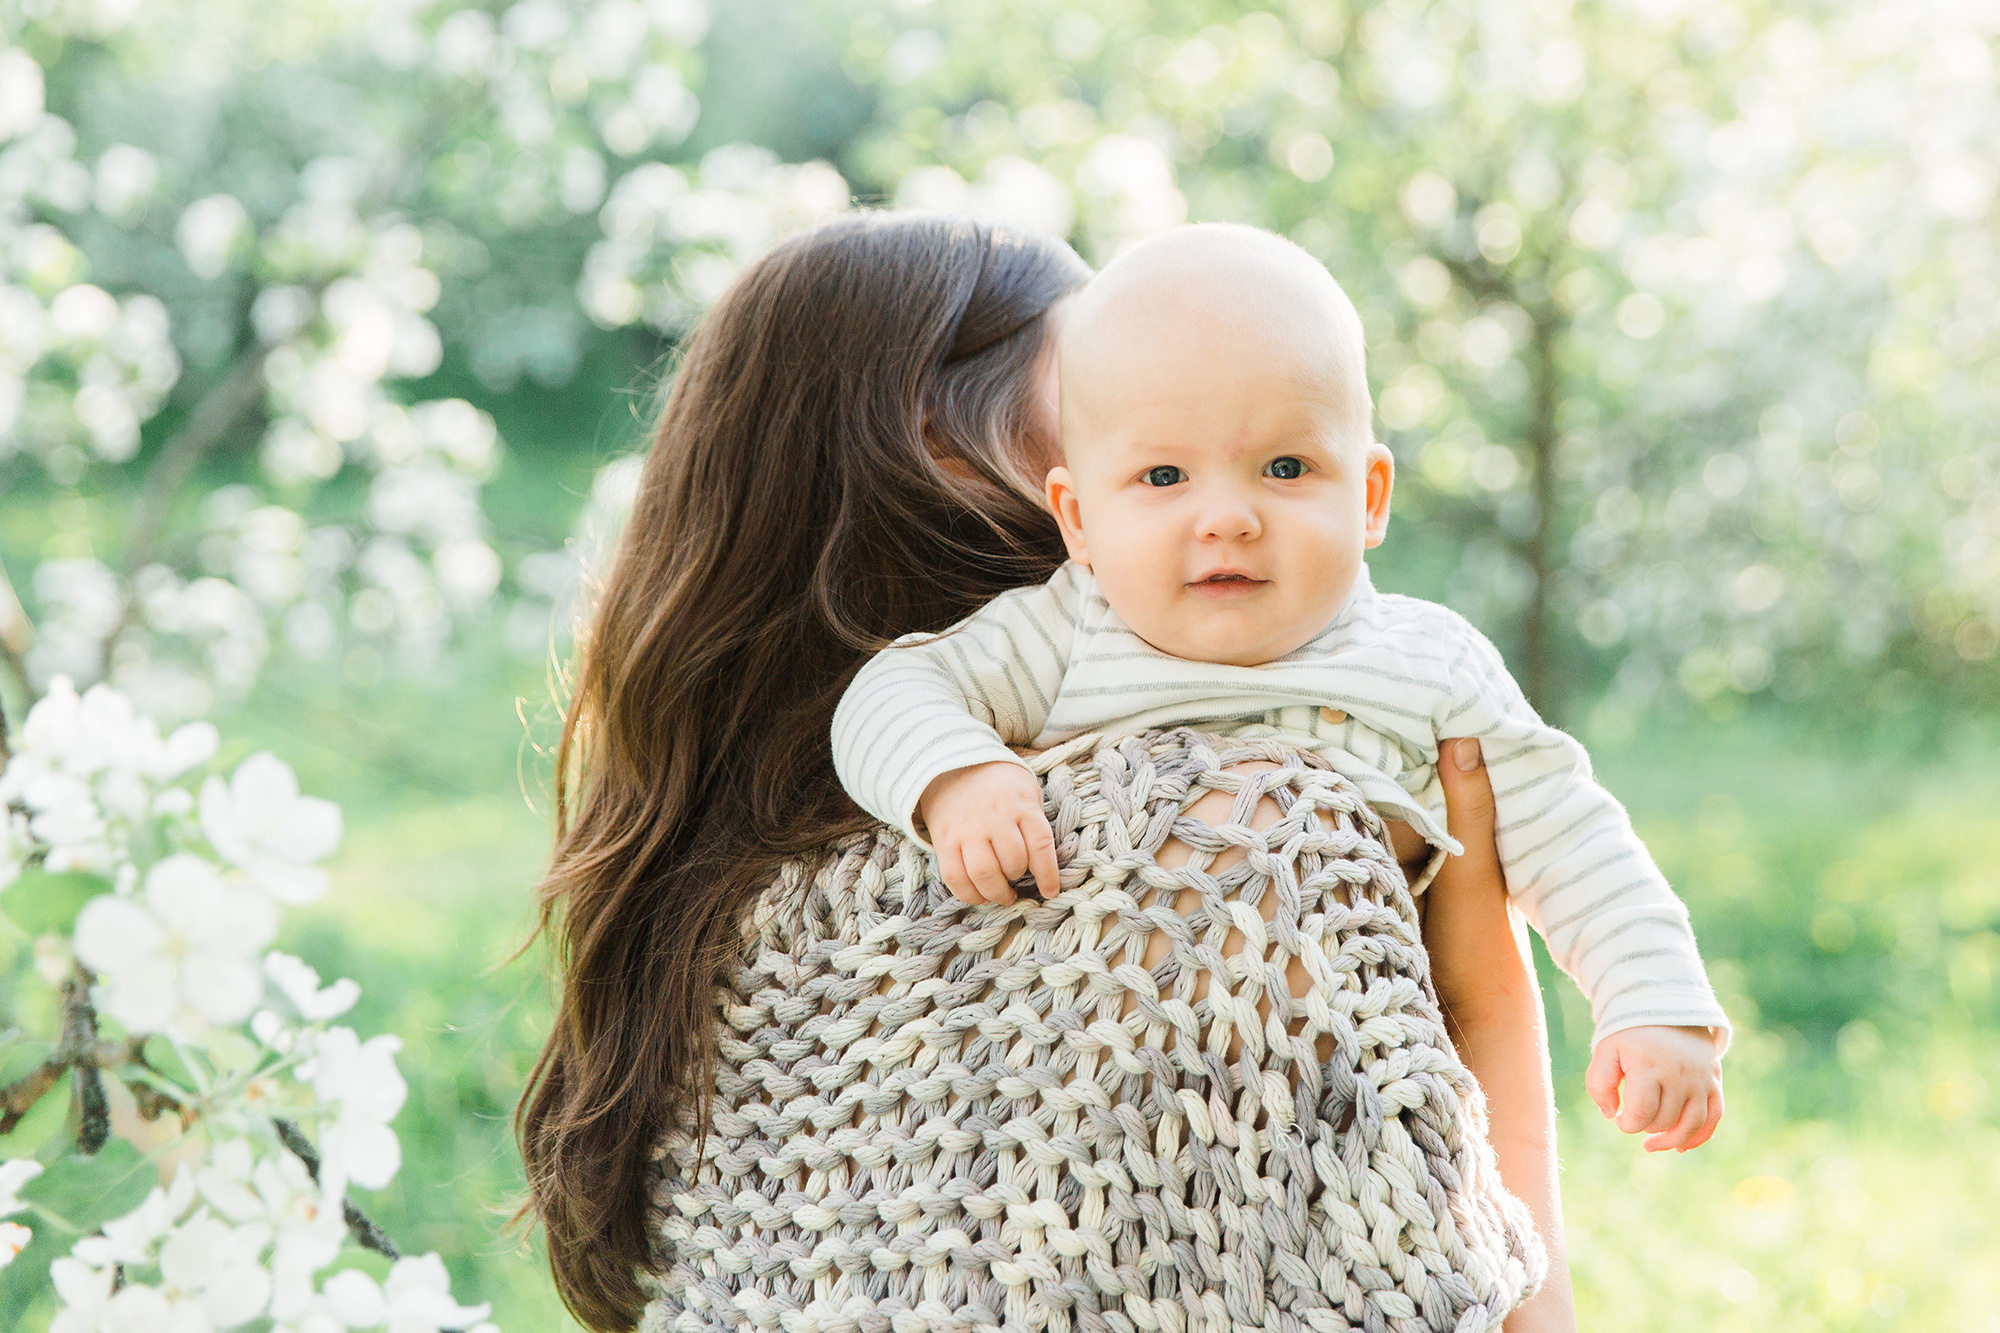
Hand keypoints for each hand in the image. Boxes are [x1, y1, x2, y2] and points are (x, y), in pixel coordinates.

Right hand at [918, 761, 1058, 906]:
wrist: (955, 766)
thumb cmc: (1001, 786)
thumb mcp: (1027, 793)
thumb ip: (1035, 825)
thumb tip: (1043, 868)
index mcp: (1021, 805)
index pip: (1040, 845)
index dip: (1047, 874)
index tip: (1050, 891)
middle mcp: (994, 818)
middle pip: (1012, 862)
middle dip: (1018, 879)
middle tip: (1017, 882)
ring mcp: (967, 830)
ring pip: (984, 873)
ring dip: (996, 892)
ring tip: (1002, 894)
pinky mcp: (945, 841)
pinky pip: (954, 877)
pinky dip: (969, 895)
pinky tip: (980, 896)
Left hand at [1585, 1024, 1724, 1151]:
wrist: (1666, 1007)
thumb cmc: (1630, 1033)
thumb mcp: (1605, 1050)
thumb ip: (1599, 1082)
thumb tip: (1610, 1115)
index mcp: (1649, 1066)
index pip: (1642, 1113)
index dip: (1627, 1124)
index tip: (1619, 1118)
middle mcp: (1679, 1075)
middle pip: (1665, 1120)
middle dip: (1645, 1127)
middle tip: (1634, 1118)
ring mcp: (1701, 1079)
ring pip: (1692, 1124)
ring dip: (1672, 1140)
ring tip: (1651, 1144)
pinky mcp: (1714, 1081)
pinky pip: (1714, 1117)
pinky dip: (1701, 1136)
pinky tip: (1682, 1147)